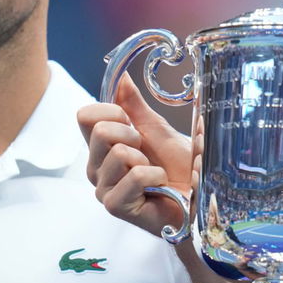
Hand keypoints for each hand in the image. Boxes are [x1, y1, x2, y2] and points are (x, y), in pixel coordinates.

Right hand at [78, 75, 193, 235]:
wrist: (197, 196)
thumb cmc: (176, 167)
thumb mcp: (155, 128)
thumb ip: (133, 104)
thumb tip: (121, 76)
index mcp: (100, 147)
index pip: (84, 116)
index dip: (111, 110)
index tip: (131, 122)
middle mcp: (96, 168)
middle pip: (100, 131)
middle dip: (131, 134)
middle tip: (145, 151)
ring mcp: (103, 188)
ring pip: (118, 153)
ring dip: (145, 159)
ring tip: (154, 171)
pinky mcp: (115, 206)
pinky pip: (134, 175)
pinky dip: (155, 175)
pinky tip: (159, 184)